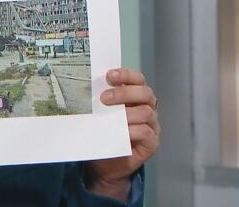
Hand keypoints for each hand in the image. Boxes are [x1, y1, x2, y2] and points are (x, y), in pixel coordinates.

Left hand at [87, 68, 159, 200]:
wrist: (105, 164)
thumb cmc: (103, 134)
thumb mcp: (100, 113)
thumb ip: (100, 100)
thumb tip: (86, 85)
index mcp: (136, 97)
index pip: (138, 79)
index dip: (126, 74)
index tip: (109, 75)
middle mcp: (147, 109)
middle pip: (145, 93)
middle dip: (124, 93)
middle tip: (104, 98)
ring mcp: (152, 126)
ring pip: (146, 112)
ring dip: (126, 113)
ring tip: (109, 116)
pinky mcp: (152, 143)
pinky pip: (146, 132)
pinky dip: (131, 130)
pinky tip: (118, 131)